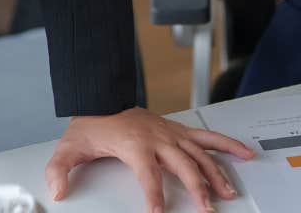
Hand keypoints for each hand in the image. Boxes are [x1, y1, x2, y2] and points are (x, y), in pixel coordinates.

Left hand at [45, 108, 252, 212]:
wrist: (102, 99)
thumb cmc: (91, 125)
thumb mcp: (70, 149)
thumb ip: (60, 170)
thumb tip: (57, 189)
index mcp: (135, 144)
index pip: (148, 174)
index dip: (154, 195)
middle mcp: (158, 138)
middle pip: (183, 165)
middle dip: (196, 189)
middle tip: (206, 210)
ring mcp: (171, 133)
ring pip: (201, 153)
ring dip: (216, 173)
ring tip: (229, 193)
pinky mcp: (178, 131)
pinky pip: (207, 137)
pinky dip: (227, 145)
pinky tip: (244, 154)